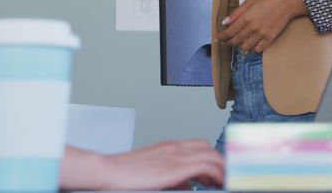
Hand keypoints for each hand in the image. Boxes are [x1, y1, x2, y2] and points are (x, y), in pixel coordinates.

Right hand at [103, 140, 223, 189]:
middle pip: (208, 149)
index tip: (219, 170)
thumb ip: (173, 177)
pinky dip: (216, 174)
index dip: (213, 158)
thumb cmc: (124, 174)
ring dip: (221, 169)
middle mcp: (175, 148)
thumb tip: (188, 184)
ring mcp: (175, 156)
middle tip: (223, 178)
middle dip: (220, 163)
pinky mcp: (174, 169)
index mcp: (169, 147)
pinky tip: (217, 183)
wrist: (107, 171)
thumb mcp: (153, 172)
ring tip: (223, 182)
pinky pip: (205, 166)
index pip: (200, 146)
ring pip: (211, 156)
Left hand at [216, 0, 306, 52]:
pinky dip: (252, 49)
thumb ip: (236, 13)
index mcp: (246, 18)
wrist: (286, 3)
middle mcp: (252, 28)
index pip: (230, 32)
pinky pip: (258, 49)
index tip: (218, 38)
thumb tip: (225, 22)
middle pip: (236, 41)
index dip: (222, 36)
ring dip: (240, 47)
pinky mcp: (270, 38)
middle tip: (226, 42)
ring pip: (246, 47)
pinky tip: (251, 45)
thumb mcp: (250, 1)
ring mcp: (261, 34)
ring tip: (238, 44)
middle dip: (228, 42)